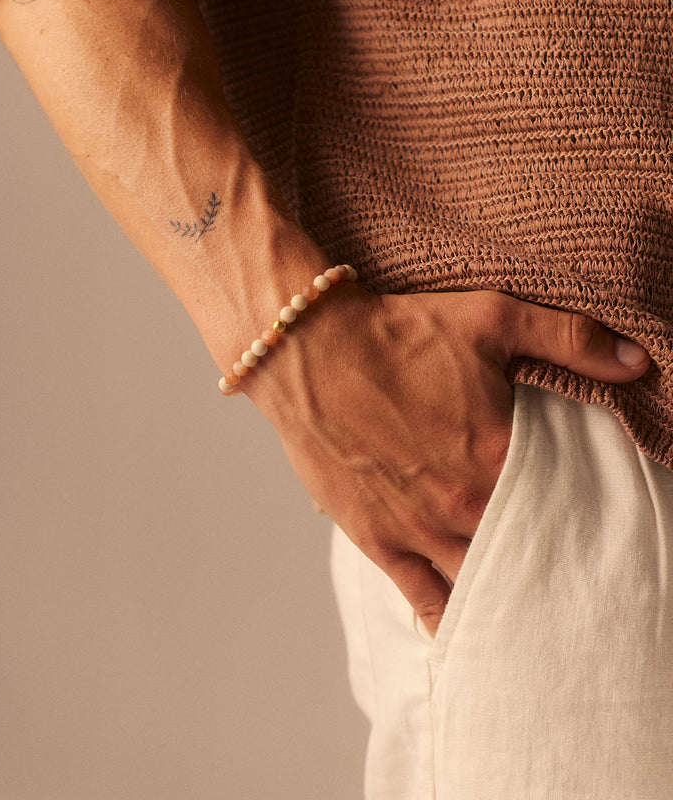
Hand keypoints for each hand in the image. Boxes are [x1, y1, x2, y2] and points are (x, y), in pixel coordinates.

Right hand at [243, 287, 649, 635]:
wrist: (309, 347)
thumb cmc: (398, 330)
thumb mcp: (492, 316)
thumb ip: (570, 339)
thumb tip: (638, 362)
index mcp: (499, 455)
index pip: (567, 506)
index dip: (588, 519)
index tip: (605, 530)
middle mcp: (463, 504)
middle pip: (528, 555)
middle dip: (553, 566)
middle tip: (577, 579)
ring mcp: (418, 528)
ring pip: (481, 585)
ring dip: (510, 597)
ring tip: (536, 610)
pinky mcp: (377, 538)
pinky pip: (423, 599)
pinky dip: (453, 621)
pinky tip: (475, 631)